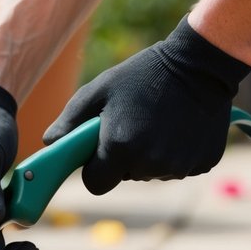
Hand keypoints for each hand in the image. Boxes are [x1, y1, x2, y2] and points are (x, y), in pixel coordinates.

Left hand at [44, 17, 250, 192]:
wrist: (200, 65)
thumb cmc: (142, 74)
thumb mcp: (99, 91)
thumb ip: (69, 121)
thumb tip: (48, 143)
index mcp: (120, 148)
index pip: (95, 184)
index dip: (95, 169)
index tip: (101, 149)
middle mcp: (150, 164)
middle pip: (126, 176)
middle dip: (123, 158)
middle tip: (133, 124)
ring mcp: (179, 166)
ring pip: (152, 172)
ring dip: (150, 155)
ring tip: (157, 120)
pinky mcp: (202, 164)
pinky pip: (178, 167)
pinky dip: (176, 152)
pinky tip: (179, 126)